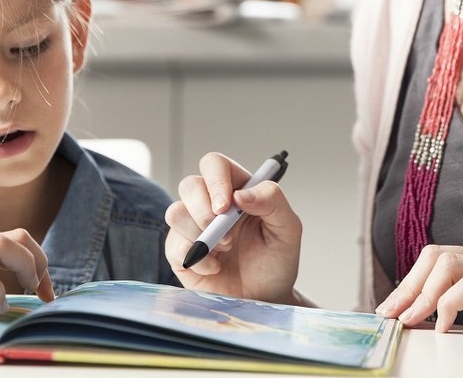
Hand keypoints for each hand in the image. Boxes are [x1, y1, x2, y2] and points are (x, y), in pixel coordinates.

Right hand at [164, 152, 301, 303]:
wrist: (266, 298)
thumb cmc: (276, 261)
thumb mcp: (288, 229)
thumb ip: (273, 202)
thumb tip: (242, 194)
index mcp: (236, 189)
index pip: (215, 165)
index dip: (216, 179)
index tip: (227, 205)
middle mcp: (211, 204)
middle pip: (189, 185)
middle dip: (204, 210)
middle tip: (228, 235)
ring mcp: (193, 227)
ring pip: (175, 212)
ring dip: (200, 234)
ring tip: (225, 250)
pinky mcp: (181, 252)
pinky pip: (174, 245)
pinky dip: (197, 258)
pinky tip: (215, 267)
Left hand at [375, 245, 462, 341]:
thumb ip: (461, 313)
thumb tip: (419, 322)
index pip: (434, 258)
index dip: (408, 282)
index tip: (388, 309)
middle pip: (435, 255)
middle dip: (408, 286)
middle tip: (392, 316)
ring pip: (448, 264)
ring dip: (423, 294)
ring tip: (413, 320)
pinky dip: (448, 305)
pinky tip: (443, 327)